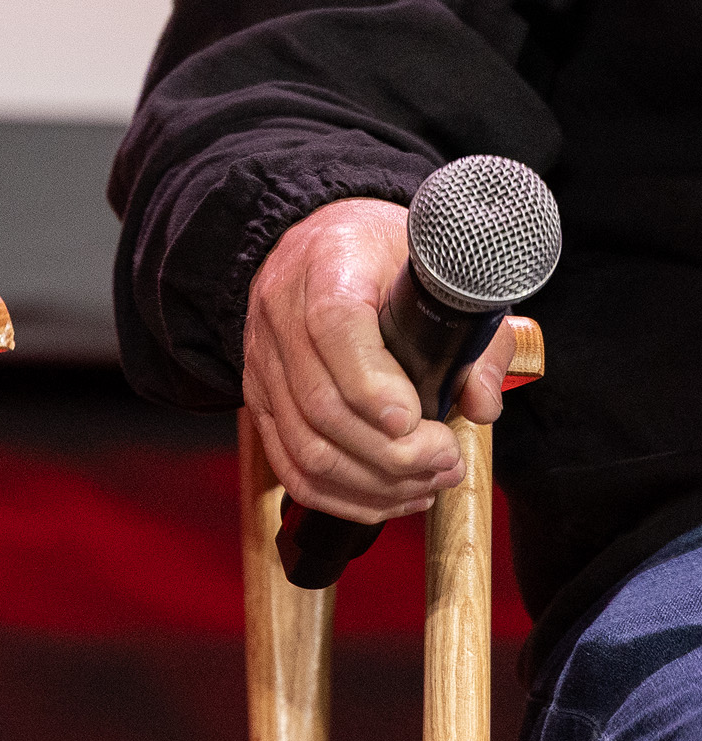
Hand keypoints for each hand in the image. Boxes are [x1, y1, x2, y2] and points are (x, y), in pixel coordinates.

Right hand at [243, 197, 511, 524]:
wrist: (318, 244)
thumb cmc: (385, 257)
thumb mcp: (441, 275)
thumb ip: (475, 340)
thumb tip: (480, 405)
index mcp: (328, 267)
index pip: (334, 329)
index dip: (373, 385)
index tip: (416, 421)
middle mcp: (281, 315)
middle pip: (322, 405)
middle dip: (393, 453)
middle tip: (449, 460)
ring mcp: (263, 363)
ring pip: (306, 448)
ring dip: (375, 482)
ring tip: (430, 480)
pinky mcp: (261, 400)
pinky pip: (291, 466)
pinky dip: (343, 496)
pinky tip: (390, 496)